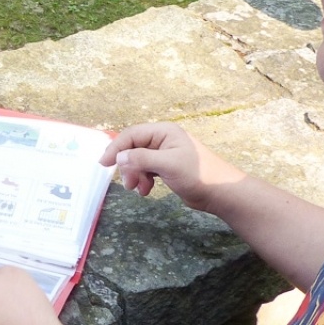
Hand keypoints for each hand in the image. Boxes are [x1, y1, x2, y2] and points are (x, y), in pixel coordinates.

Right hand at [100, 122, 244, 209]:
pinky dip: (143, 180)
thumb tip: (119, 156)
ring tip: (138, 189)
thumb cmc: (197, 174)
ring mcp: (165, 154)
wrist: (220, 192)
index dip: (116, 147)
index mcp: (164, 132)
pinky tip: (146, 191)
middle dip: (127, 165)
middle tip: (126, 183)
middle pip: (133, 148)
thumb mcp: (167, 164)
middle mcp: (163, 140)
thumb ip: (141, 158)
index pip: (132, 135)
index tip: (104, 164)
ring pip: (138, 161)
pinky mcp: (167, 168)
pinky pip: (146, 170)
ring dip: (134, 175)